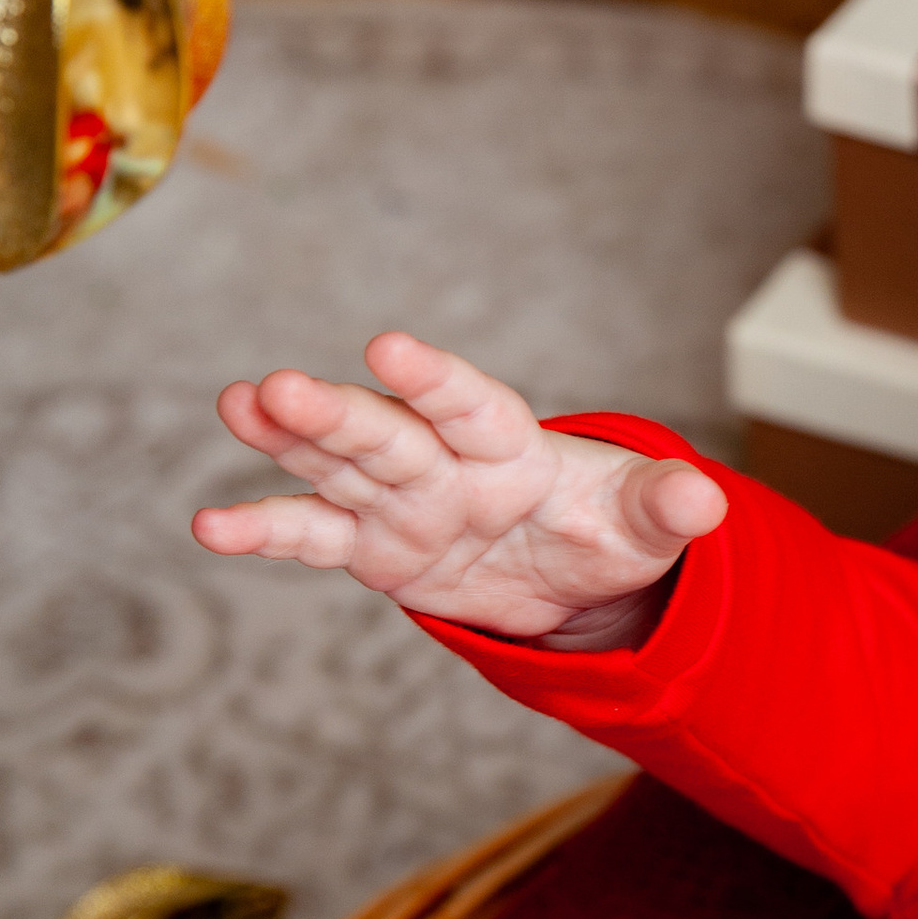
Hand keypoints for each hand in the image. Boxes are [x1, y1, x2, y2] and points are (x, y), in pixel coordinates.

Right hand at [192, 332, 724, 639]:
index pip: (471, 404)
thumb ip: (667, 509)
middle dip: (334, 414)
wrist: (570, 572)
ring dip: (284, 440)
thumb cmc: (606, 527)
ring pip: (335, 465)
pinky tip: (210, 523)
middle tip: (274, 389)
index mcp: (511, 444)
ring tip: (234, 405)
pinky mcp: (372, 546)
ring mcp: (401, 501)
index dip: (433, 379)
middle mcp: (444, 462)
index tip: (388, 346)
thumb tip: (707, 500)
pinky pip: (312, 536)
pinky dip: (264, 529)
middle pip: (385, 434)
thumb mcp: (646, 525)